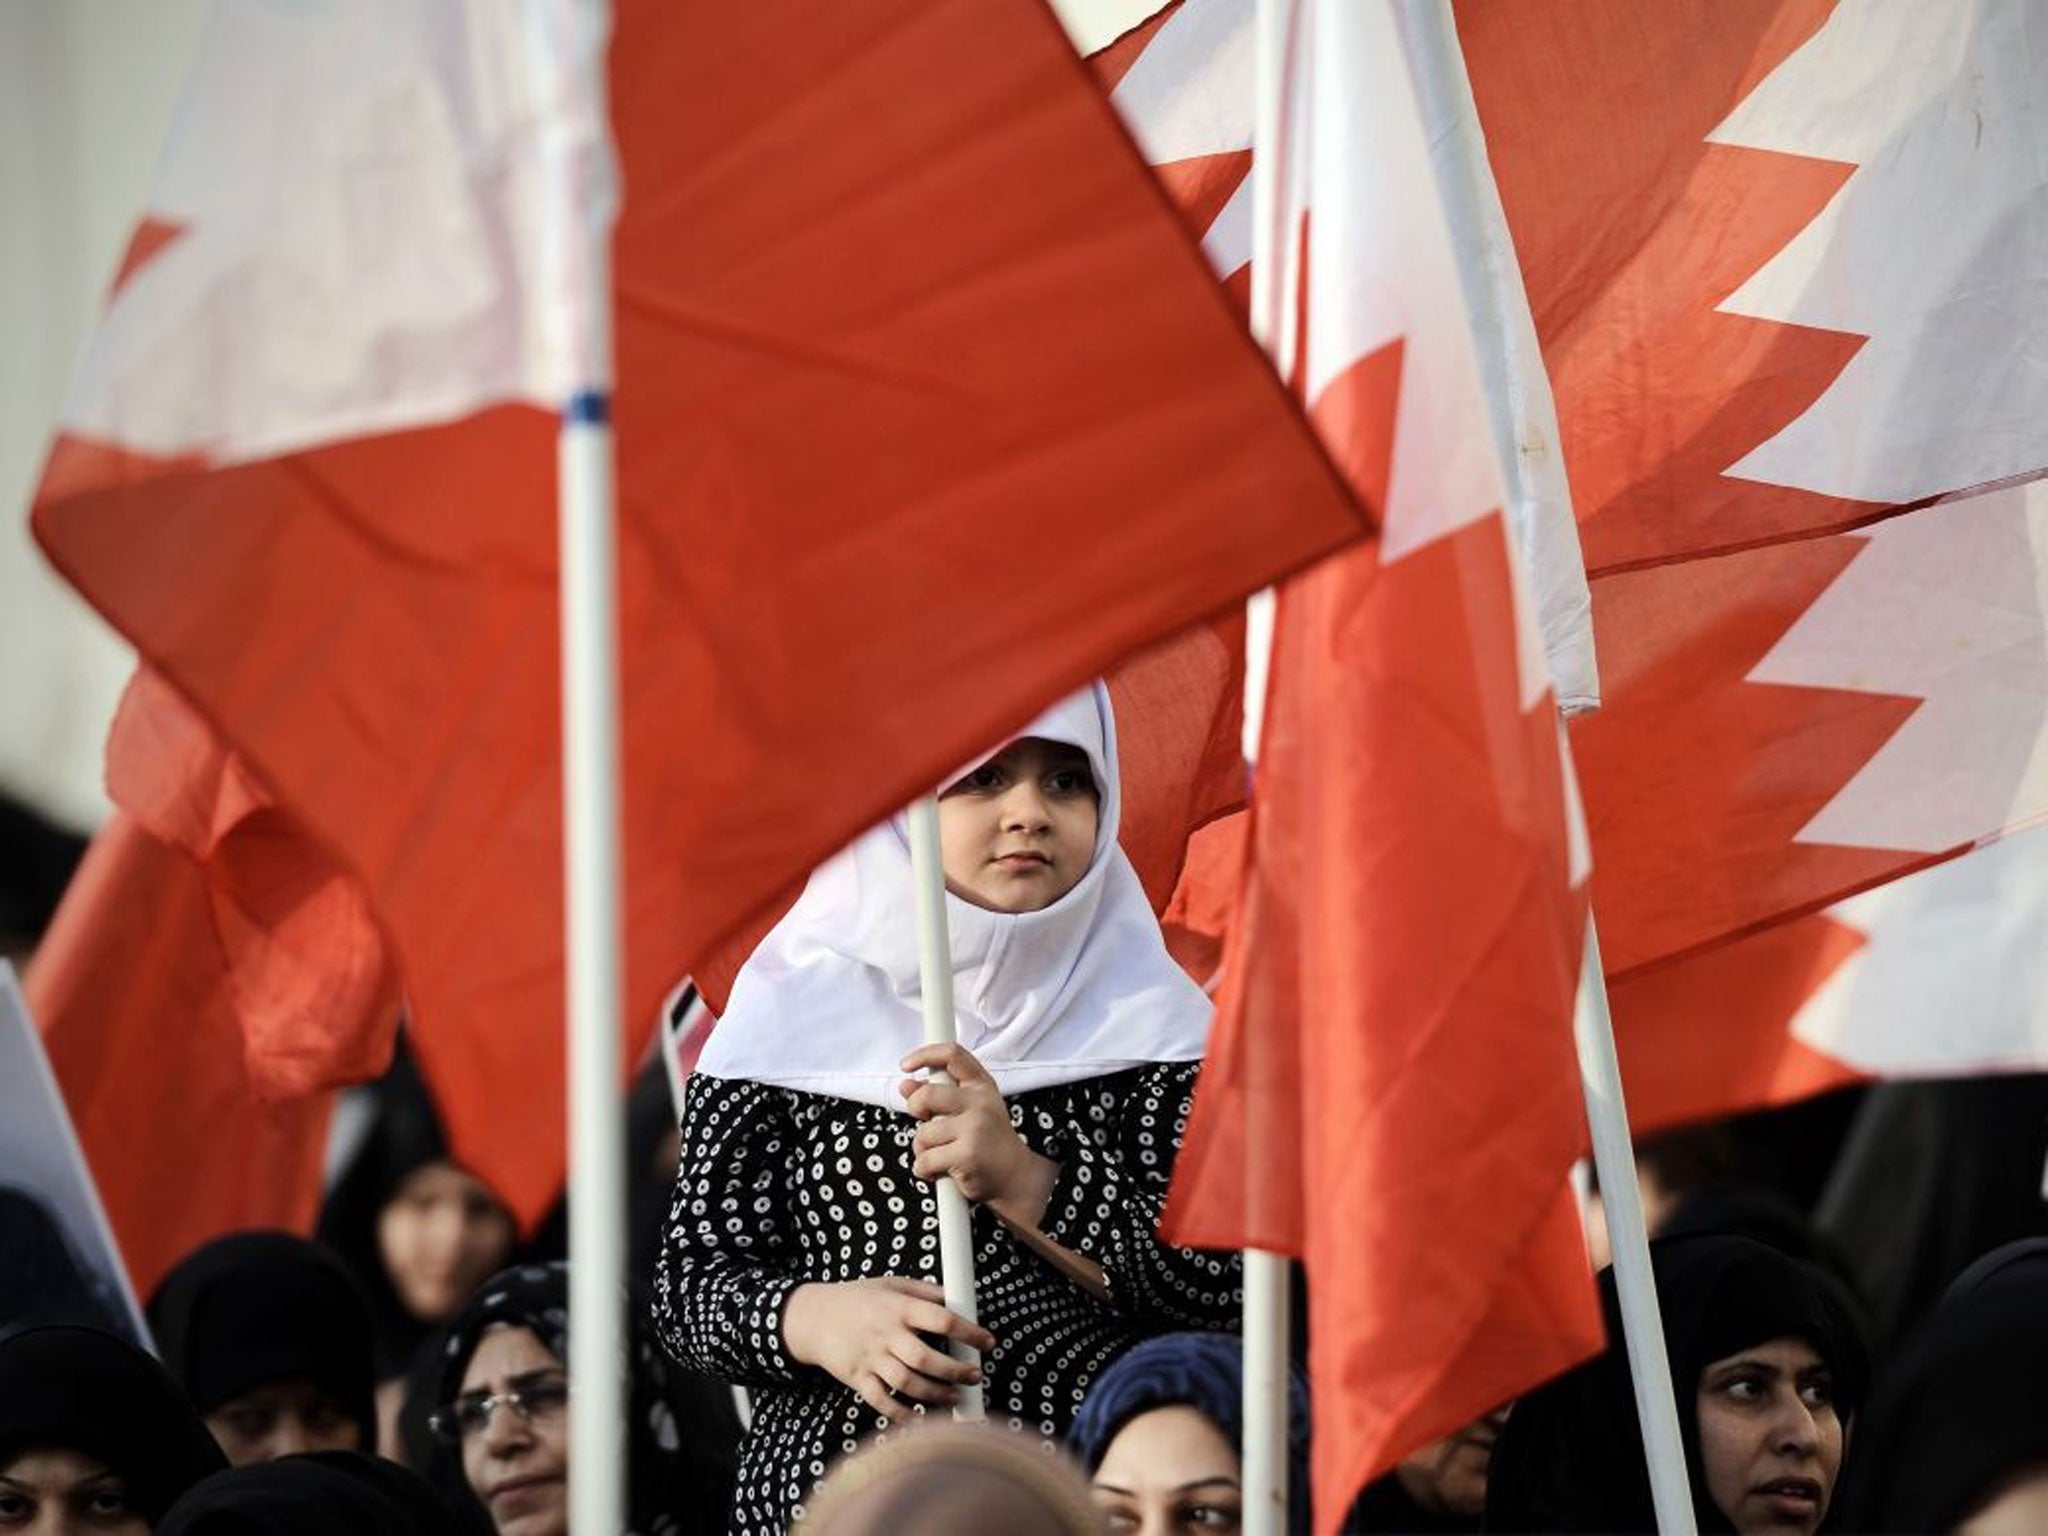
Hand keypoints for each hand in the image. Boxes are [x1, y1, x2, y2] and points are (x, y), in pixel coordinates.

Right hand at [780, 1277, 993, 1421]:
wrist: (813, 1317)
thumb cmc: (858, 1298)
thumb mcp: (892, 1284)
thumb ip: (925, 1291)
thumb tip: (958, 1298)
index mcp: (898, 1307)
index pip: (941, 1320)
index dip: (970, 1332)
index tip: (989, 1342)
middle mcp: (885, 1334)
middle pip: (926, 1358)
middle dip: (956, 1371)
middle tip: (975, 1376)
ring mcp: (870, 1358)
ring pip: (907, 1383)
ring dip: (936, 1394)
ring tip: (956, 1397)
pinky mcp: (857, 1378)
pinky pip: (882, 1401)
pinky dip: (901, 1414)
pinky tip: (920, 1418)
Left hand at [899, 1043, 1058, 1227]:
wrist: (1016, 1177)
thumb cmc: (989, 1142)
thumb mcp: (969, 1111)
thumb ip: (938, 1097)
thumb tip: (905, 1085)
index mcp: (981, 1087)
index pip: (953, 1055)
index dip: (924, 1054)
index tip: (907, 1064)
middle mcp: (980, 1103)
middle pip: (927, 1095)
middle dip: (915, 1109)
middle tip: (923, 1120)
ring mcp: (975, 1128)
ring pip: (923, 1134)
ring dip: (923, 1149)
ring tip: (941, 1154)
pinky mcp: (967, 1155)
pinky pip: (925, 1160)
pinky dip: (925, 1170)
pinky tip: (942, 1171)